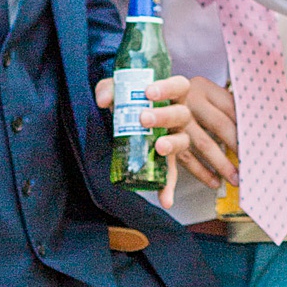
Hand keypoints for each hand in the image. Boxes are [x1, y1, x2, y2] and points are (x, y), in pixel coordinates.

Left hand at [94, 69, 238, 189]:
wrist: (128, 117)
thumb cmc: (129, 97)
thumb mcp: (118, 89)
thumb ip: (109, 89)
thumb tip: (104, 100)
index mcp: (172, 95)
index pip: (178, 86)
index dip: (167, 88)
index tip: (149, 92)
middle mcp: (180, 115)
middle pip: (180, 114)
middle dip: (164, 116)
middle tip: (144, 118)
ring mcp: (178, 138)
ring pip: (182, 142)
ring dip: (172, 145)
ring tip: (159, 148)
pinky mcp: (170, 159)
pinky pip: (173, 173)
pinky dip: (168, 187)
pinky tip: (166, 200)